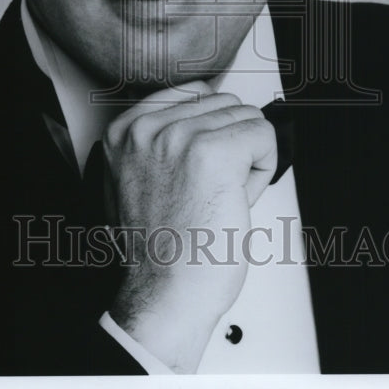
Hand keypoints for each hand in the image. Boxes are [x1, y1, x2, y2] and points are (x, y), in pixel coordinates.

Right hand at [103, 82, 277, 371]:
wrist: (164, 295)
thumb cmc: (159, 251)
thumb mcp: (136, 180)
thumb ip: (159, 142)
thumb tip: (207, 115)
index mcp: (124, 131)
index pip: (192, 93)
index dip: (211, 129)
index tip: (208, 161)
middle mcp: (147, 128)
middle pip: (223, 102)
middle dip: (231, 143)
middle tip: (215, 188)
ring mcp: (179, 137)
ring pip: (246, 116)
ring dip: (248, 154)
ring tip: (224, 193)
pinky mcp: (214, 154)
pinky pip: (263, 134)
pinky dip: (264, 165)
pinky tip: (241, 195)